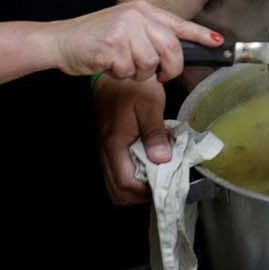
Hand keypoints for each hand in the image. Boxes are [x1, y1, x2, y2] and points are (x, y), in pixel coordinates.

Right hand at [46, 0, 221, 81]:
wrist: (60, 40)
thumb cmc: (95, 39)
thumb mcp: (127, 27)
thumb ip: (151, 35)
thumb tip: (176, 53)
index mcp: (144, 10)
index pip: (179, 23)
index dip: (200, 34)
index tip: (218, 42)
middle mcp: (137, 16)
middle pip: (171, 48)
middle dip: (169, 68)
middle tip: (160, 76)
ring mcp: (125, 29)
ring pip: (151, 64)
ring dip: (137, 73)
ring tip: (122, 65)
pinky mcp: (113, 45)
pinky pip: (130, 71)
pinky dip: (121, 75)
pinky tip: (109, 66)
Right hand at [94, 76, 167, 204]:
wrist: (116, 74)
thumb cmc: (133, 87)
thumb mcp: (150, 106)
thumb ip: (155, 133)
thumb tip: (162, 159)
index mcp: (114, 144)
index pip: (125, 184)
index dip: (145, 192)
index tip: (164, 186)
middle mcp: (105, 151)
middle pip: (117, 192)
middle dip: (140, 195)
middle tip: (161, 185)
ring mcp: (104, 150)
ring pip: (114, 185)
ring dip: (134, 188)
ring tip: (155, 177)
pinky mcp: (107, 146)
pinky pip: (115, 173)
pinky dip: (129, 177)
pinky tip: (146, 166)